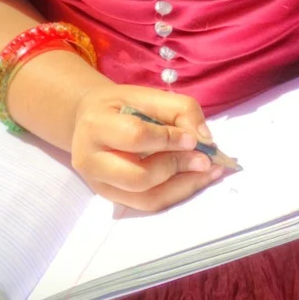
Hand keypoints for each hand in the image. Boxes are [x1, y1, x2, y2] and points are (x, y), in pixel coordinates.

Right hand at [67, 81, 227, 212]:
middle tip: (205, 160)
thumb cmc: (121, 105)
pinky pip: (149, 204)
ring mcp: (100, 185)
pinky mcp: (112, 198)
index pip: (135, 137)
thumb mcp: (148, 95)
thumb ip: (180, 110)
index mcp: (96, 125)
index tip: (194, 139)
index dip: (169, 140)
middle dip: (177, 168)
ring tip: (208, 173)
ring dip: (183, 187)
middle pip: (139, 177)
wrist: (90, 120)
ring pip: (147, 198)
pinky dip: (176, 194)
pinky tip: (195, 180)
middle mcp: (91, 160)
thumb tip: (204, 140)